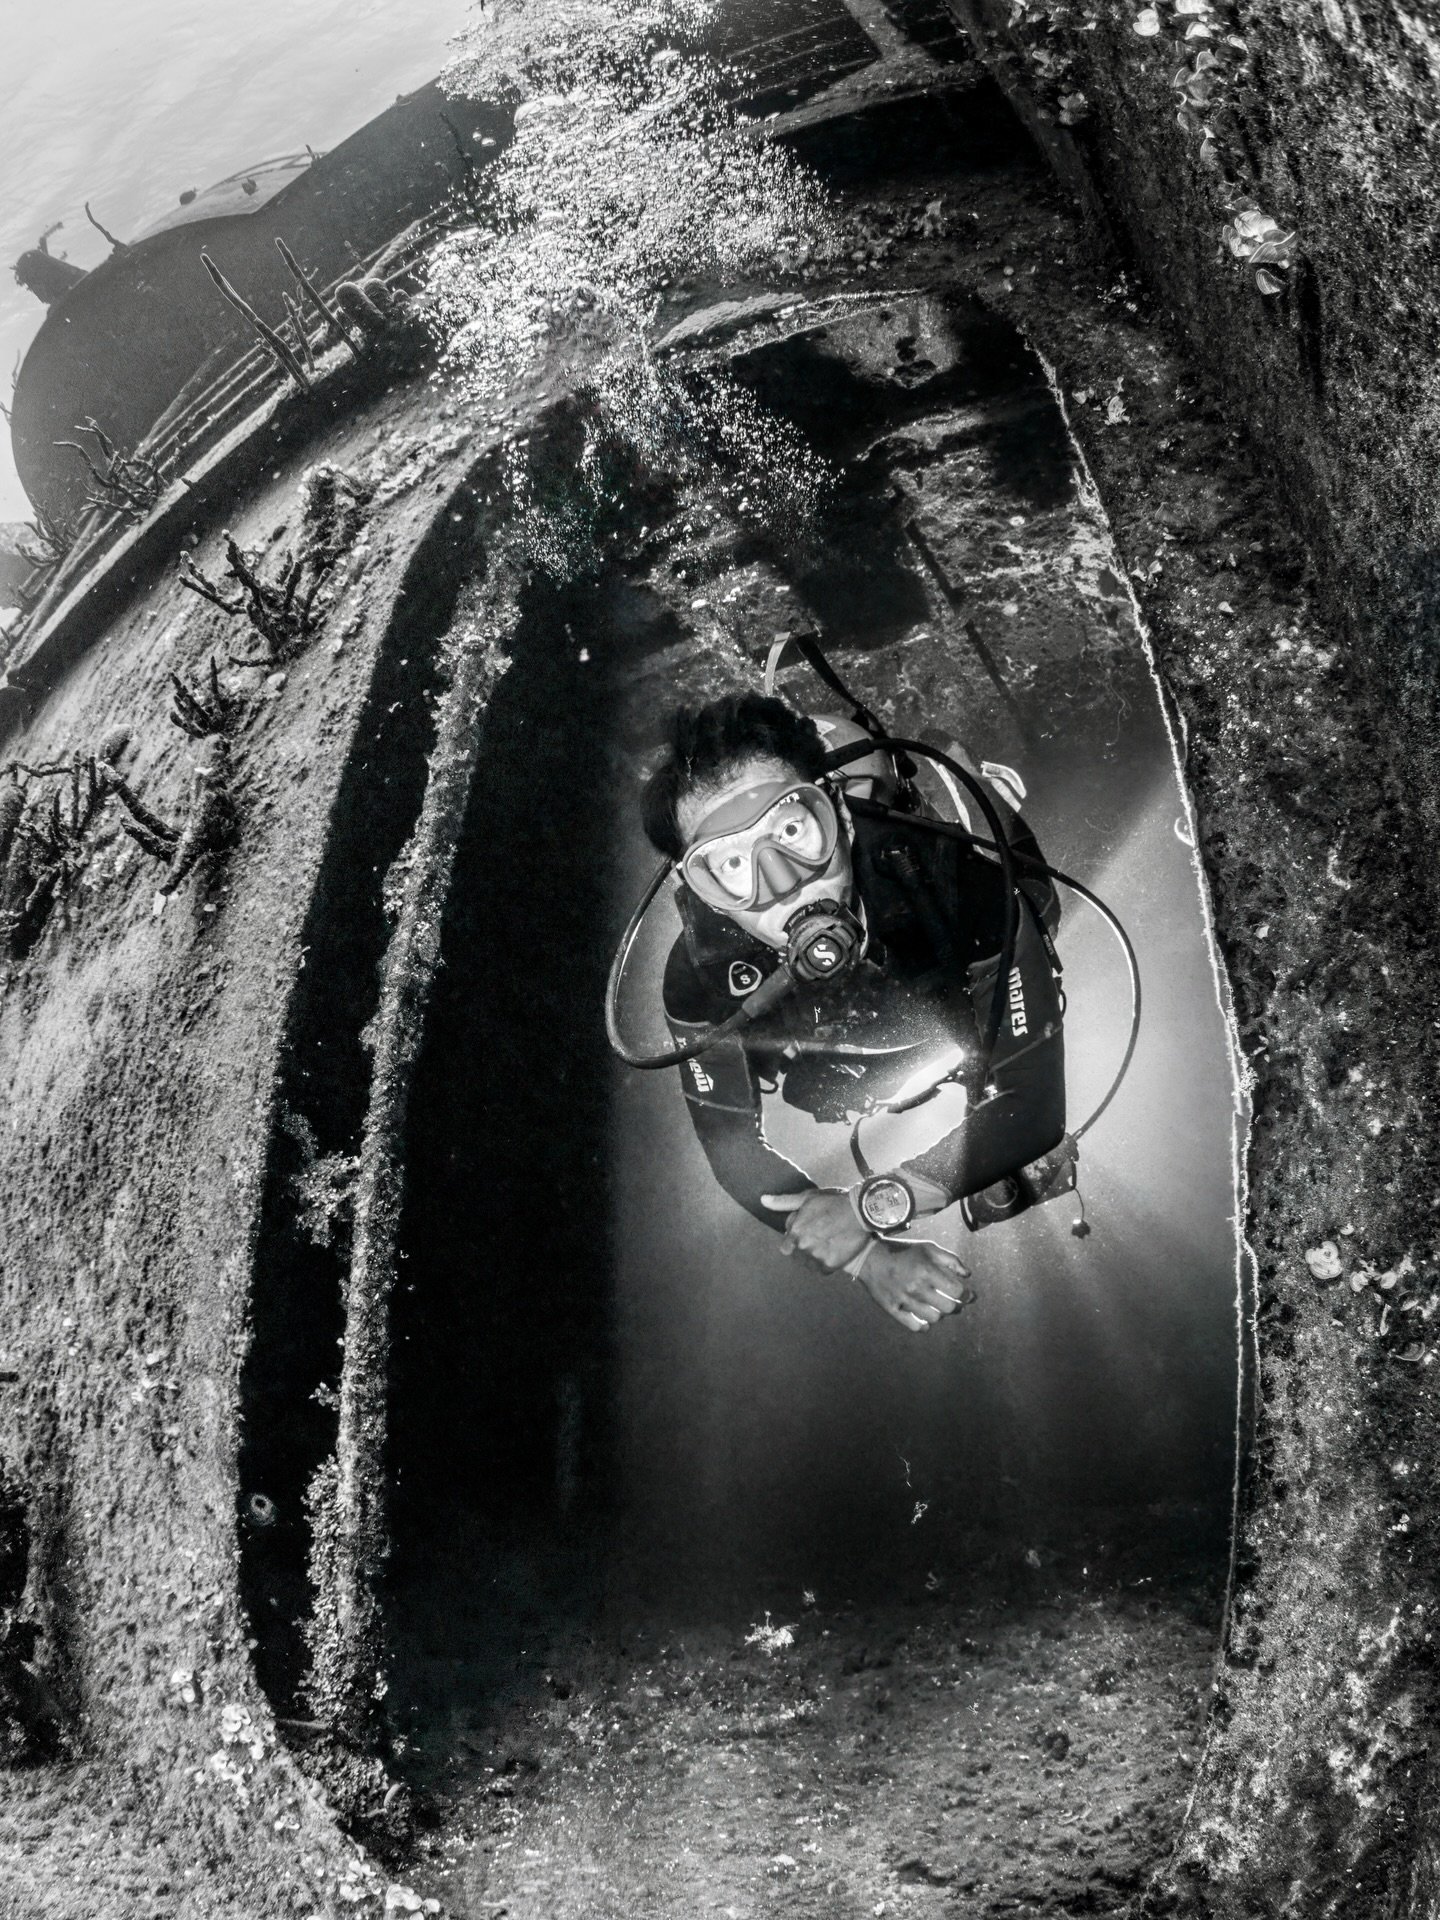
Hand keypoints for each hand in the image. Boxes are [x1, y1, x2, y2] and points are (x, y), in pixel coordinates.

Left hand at [760, 1189, 869, 1270]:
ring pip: (810, 1262)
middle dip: (806, 1247)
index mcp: (795, 1232)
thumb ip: (784, 1202)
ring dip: (816, 1255)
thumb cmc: (834, 1202)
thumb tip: (763, 1201)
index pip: (786, 1247)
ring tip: (830, 1241)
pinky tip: (835, 1250)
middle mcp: (803, 1246)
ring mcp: (816, 1257)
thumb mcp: (808, 1198)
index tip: (808, 1233)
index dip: (795, 1240)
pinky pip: (822, 1269)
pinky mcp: (830, 1265)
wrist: (862, 1212)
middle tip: (822, 1235)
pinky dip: (827, 1262)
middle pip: (798, 1254)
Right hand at [856, 1239, 972, 1331]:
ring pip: (934, 1318)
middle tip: (957, 1304)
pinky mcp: (893, 1309)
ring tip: (939, 1308)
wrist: (870, 1257)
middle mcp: (916, 1286)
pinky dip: (924, 1326)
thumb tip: (968, 1275)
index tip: (969, 1295)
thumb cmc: (903, 1251)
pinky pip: (914, 1326)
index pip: (957, 1290)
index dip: (967, 1294)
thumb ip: (950, 1259)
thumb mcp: (928, 1248)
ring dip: (941, 1314)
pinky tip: (925, 1319)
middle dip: (957, 1306)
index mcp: (927, 1270)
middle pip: (948, 1307)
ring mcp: (904, 1300)